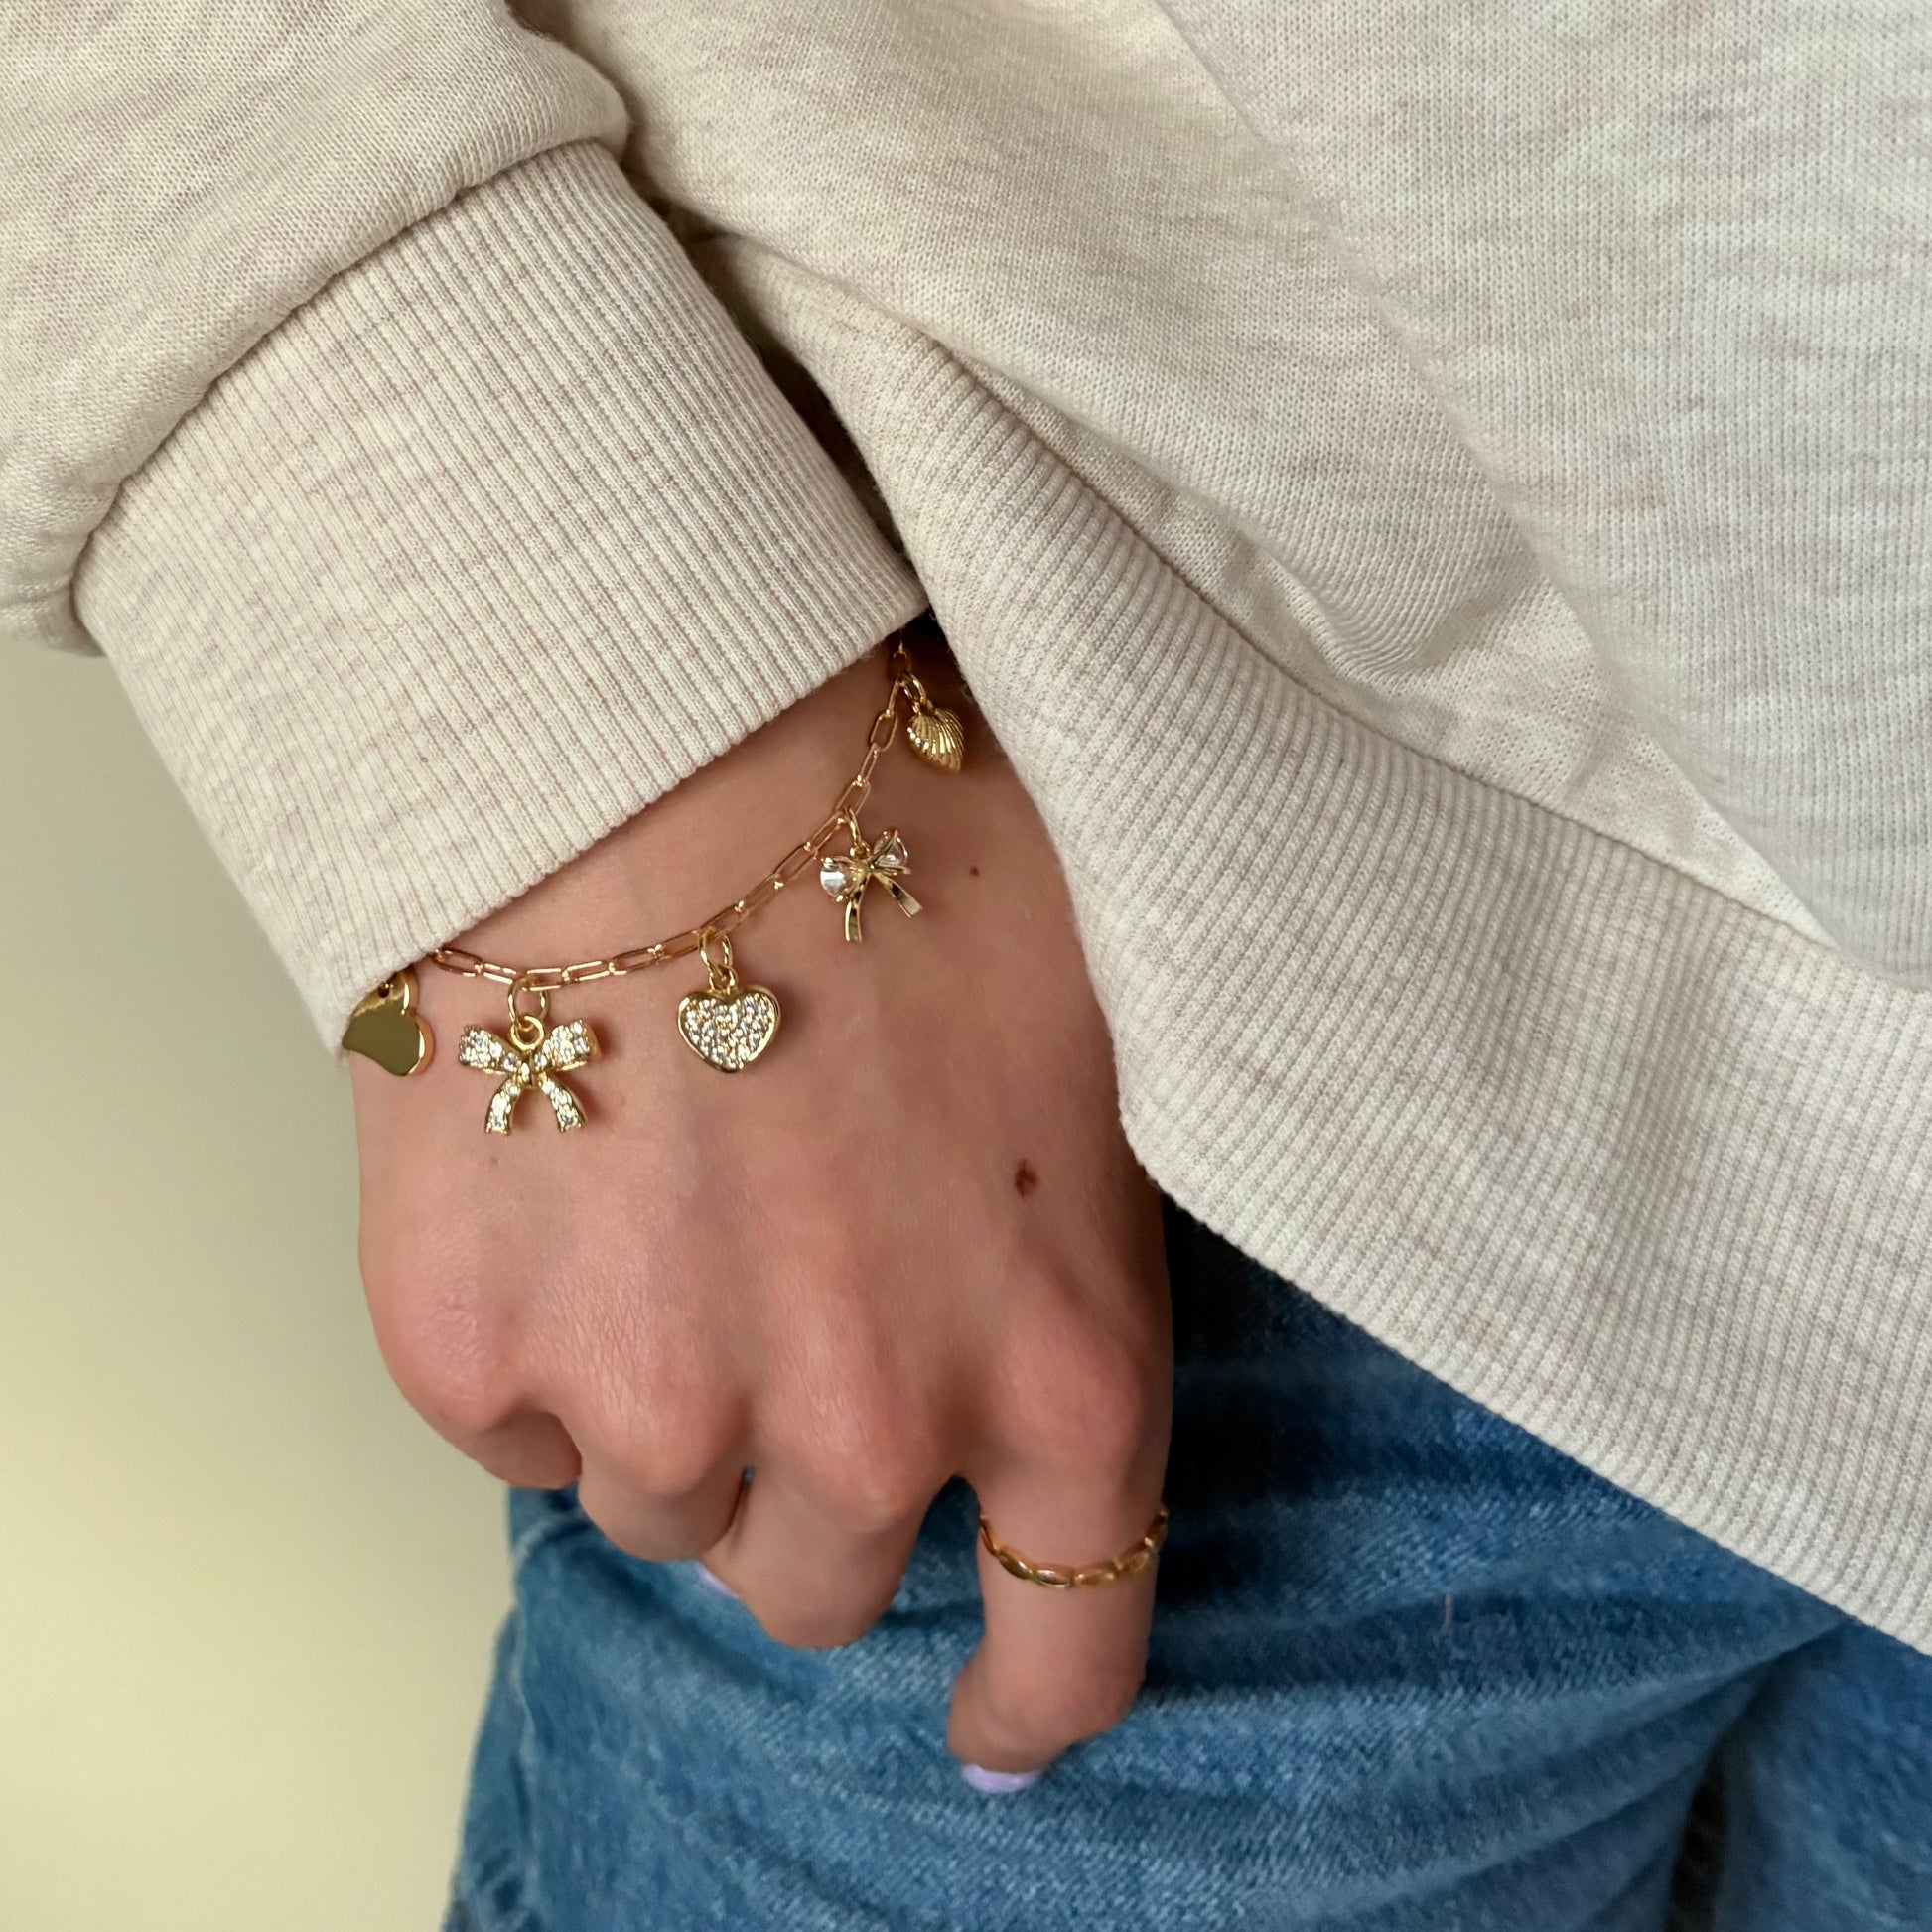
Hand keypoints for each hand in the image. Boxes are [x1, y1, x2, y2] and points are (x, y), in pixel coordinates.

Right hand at [349, 648, 1171, 1777]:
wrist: (659, 731)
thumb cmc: (903, 843)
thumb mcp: (1093, 1050)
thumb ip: (1076, 1246)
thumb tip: (1039, 1317)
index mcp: (1062, 1361)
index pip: (1072, 1645)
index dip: (1026, 1703)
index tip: (993, 1726)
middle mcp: (868, 1429)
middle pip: (822, 1583)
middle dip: (808, 1479)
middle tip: (783, 1304)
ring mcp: (655, 1409)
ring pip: (660, 1514)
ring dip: (668, 1409)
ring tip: (665, 1207)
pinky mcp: (473, 1364)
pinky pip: (516, 1436)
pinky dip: (540, 1346)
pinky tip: (564, 1183)